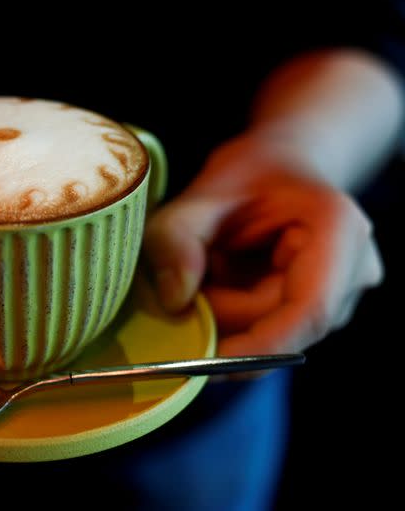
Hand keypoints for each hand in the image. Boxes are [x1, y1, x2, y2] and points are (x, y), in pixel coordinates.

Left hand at [143, 133, 382, 354]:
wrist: (280, 165)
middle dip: (223, 320)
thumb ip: (176, 238)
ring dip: (226, 316)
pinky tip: (221, 283)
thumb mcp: (199, 194)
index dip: (259, 346)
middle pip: (282, 327)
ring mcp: (342, 295)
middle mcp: (353, 270)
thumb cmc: (246, 174)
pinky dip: (233, 317)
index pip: (309, 310)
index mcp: (338, 230)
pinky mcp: (322, 310)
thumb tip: (175, 301)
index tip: (205, 362)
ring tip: (205, 271)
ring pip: (272, 335)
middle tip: (180, 288)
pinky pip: (270, 331)